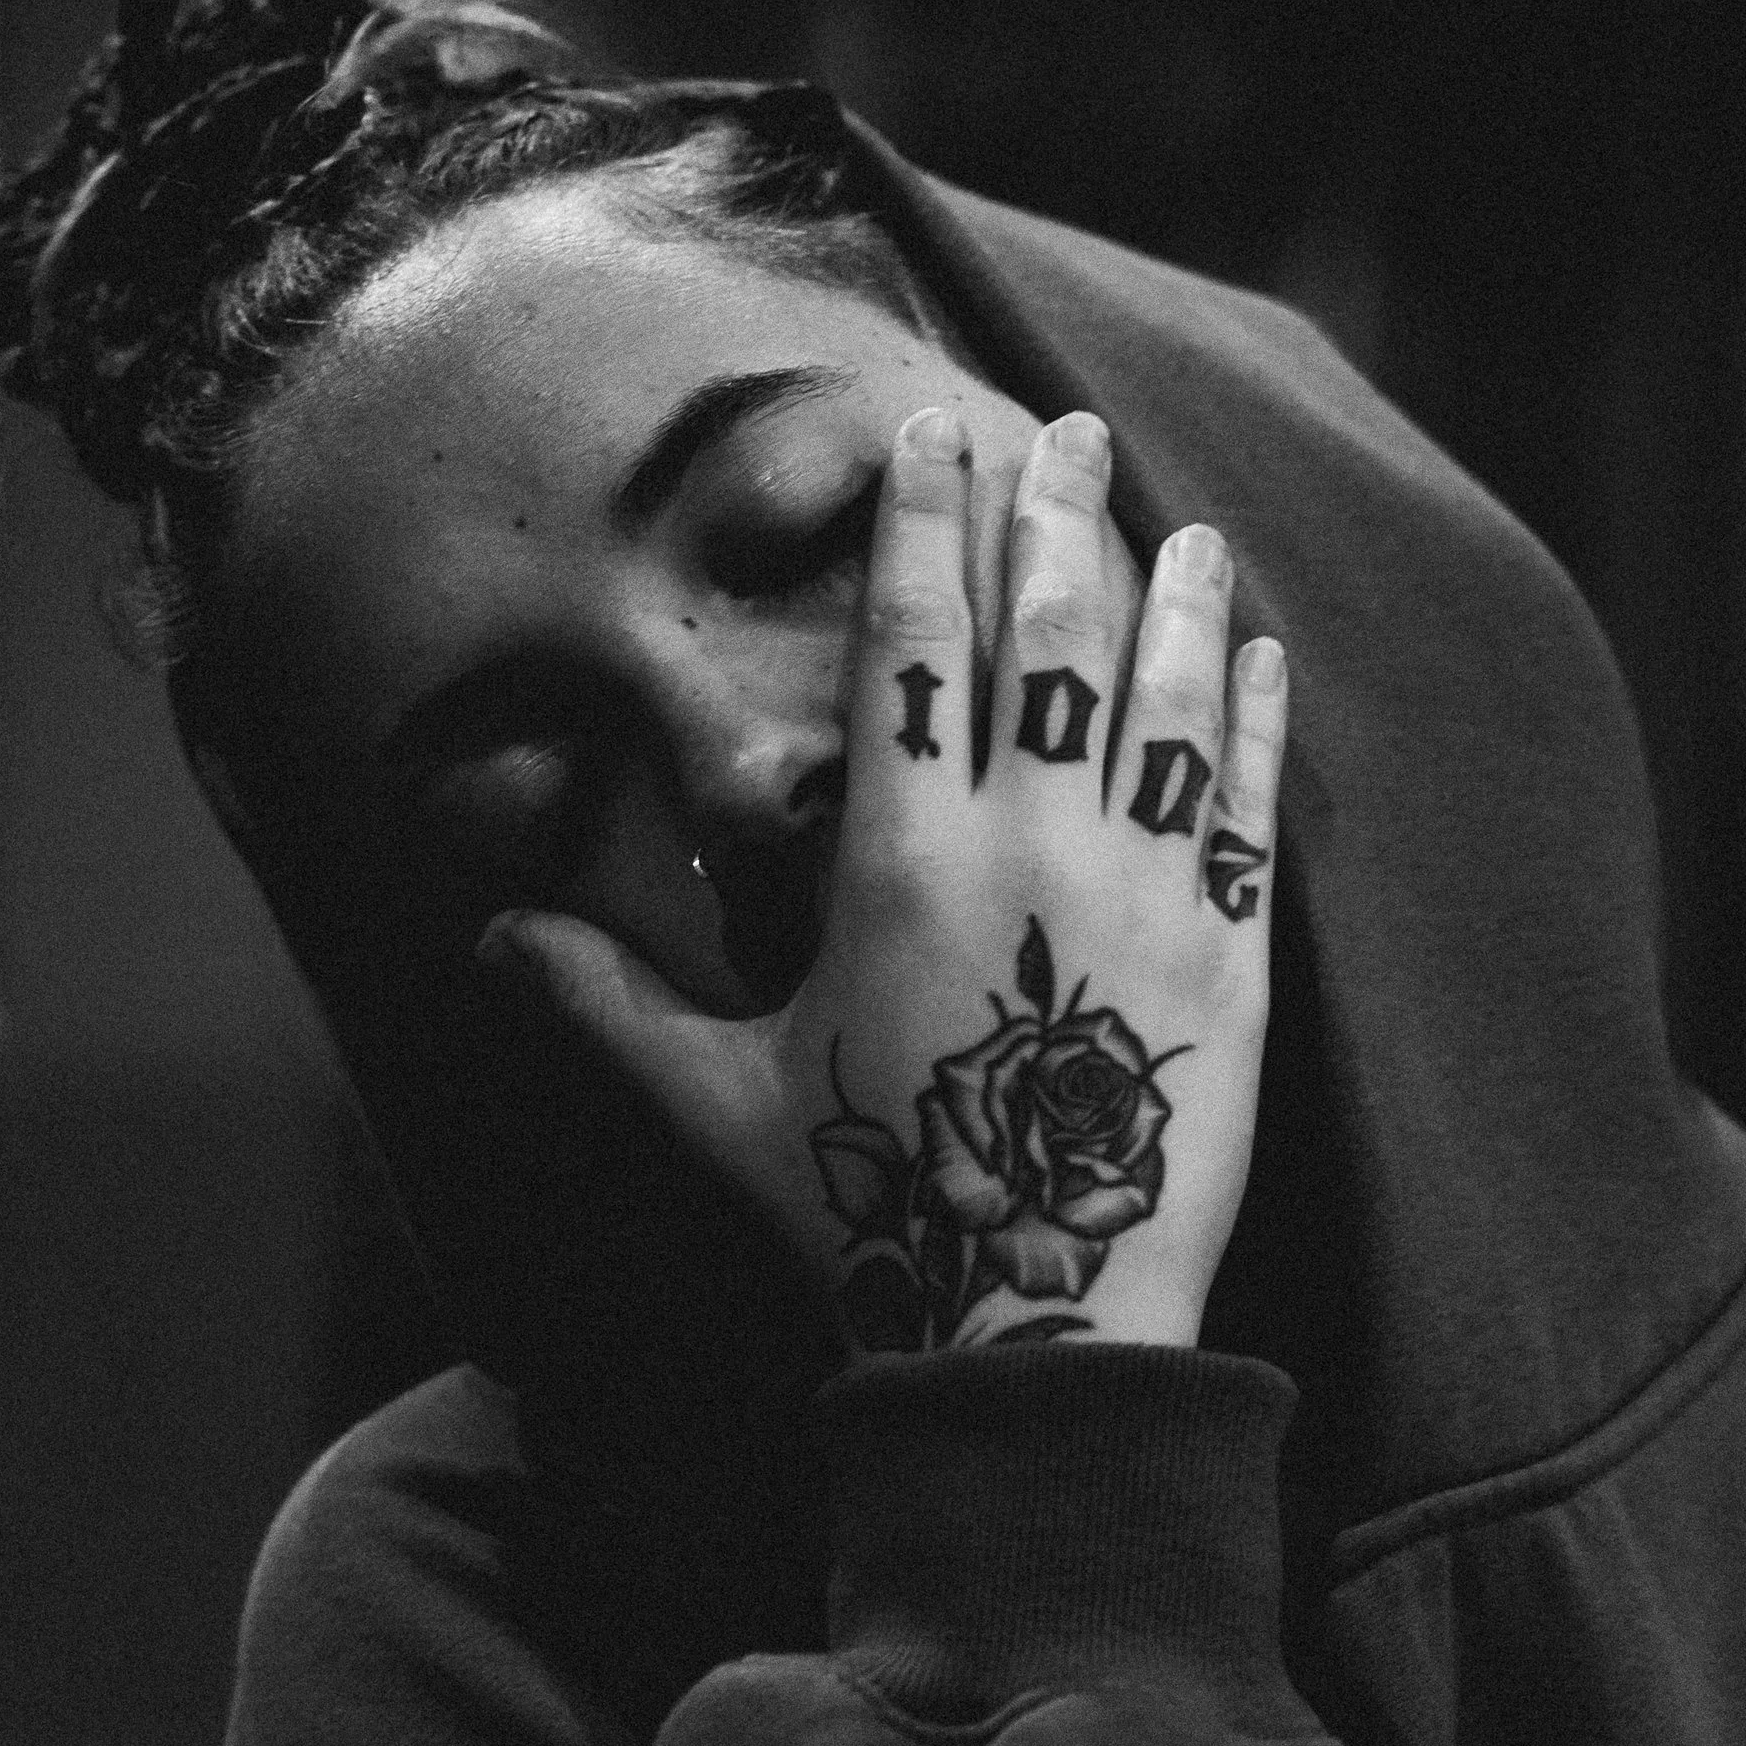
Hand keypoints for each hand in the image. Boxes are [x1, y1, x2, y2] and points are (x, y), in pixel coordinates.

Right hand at [482, 406, 1286, 1349]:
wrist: (1035, 1314)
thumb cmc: (865, 1207)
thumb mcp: (716, 1103)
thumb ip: (609, 1007)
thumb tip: (491, 937)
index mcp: (899, 860)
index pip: (913, 645)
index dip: (924, 526)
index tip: (933, 431)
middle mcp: (1029, 847)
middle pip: (1050, 638)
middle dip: (1057, 519)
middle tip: (1071, 432)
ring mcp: (1146, 893)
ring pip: (1162, 700)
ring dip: (1169, 594)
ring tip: (1176, 521)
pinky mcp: (1234, 955)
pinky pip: (1248, 804)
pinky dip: (1250, 718)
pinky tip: (1253, 652)